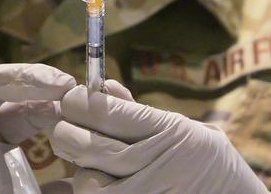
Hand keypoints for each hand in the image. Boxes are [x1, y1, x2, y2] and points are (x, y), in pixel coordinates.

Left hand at [49, 83, 267, 193]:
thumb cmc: (208, 161)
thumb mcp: (183, 127)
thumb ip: (138, 111)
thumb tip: (101, 86)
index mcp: (170, 131)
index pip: (107, 112)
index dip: (79, 102)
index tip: (71, 98)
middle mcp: (159, 163)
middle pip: (91, 146)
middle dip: (67, 131)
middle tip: (62, 124)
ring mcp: (149, 192)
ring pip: (89, 181)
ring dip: (79, 166)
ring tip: (81, 156)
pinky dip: (87, 188)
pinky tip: (89, 178)